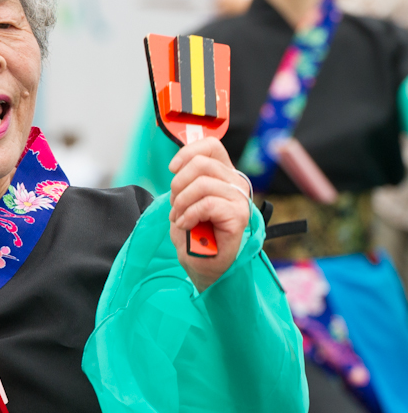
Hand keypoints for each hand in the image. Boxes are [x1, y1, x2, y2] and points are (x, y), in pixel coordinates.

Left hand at [168, 137, 250, 291]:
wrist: (202, 265)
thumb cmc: (193, 235)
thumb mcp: (184, 201)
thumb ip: (185, 181)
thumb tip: (177, 162)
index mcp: (223, 176)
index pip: (211, 146)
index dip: (187, 152)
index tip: (172, 169)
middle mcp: (235, 184)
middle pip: (201, 164)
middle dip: (178, 185)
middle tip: (175, 206)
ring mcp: (239, 200)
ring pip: (201, 183)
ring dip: (181, 203)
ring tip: (180, 218)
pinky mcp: (238, 216)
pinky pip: (207, 204)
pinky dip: (189, 215)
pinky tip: (187, 225)